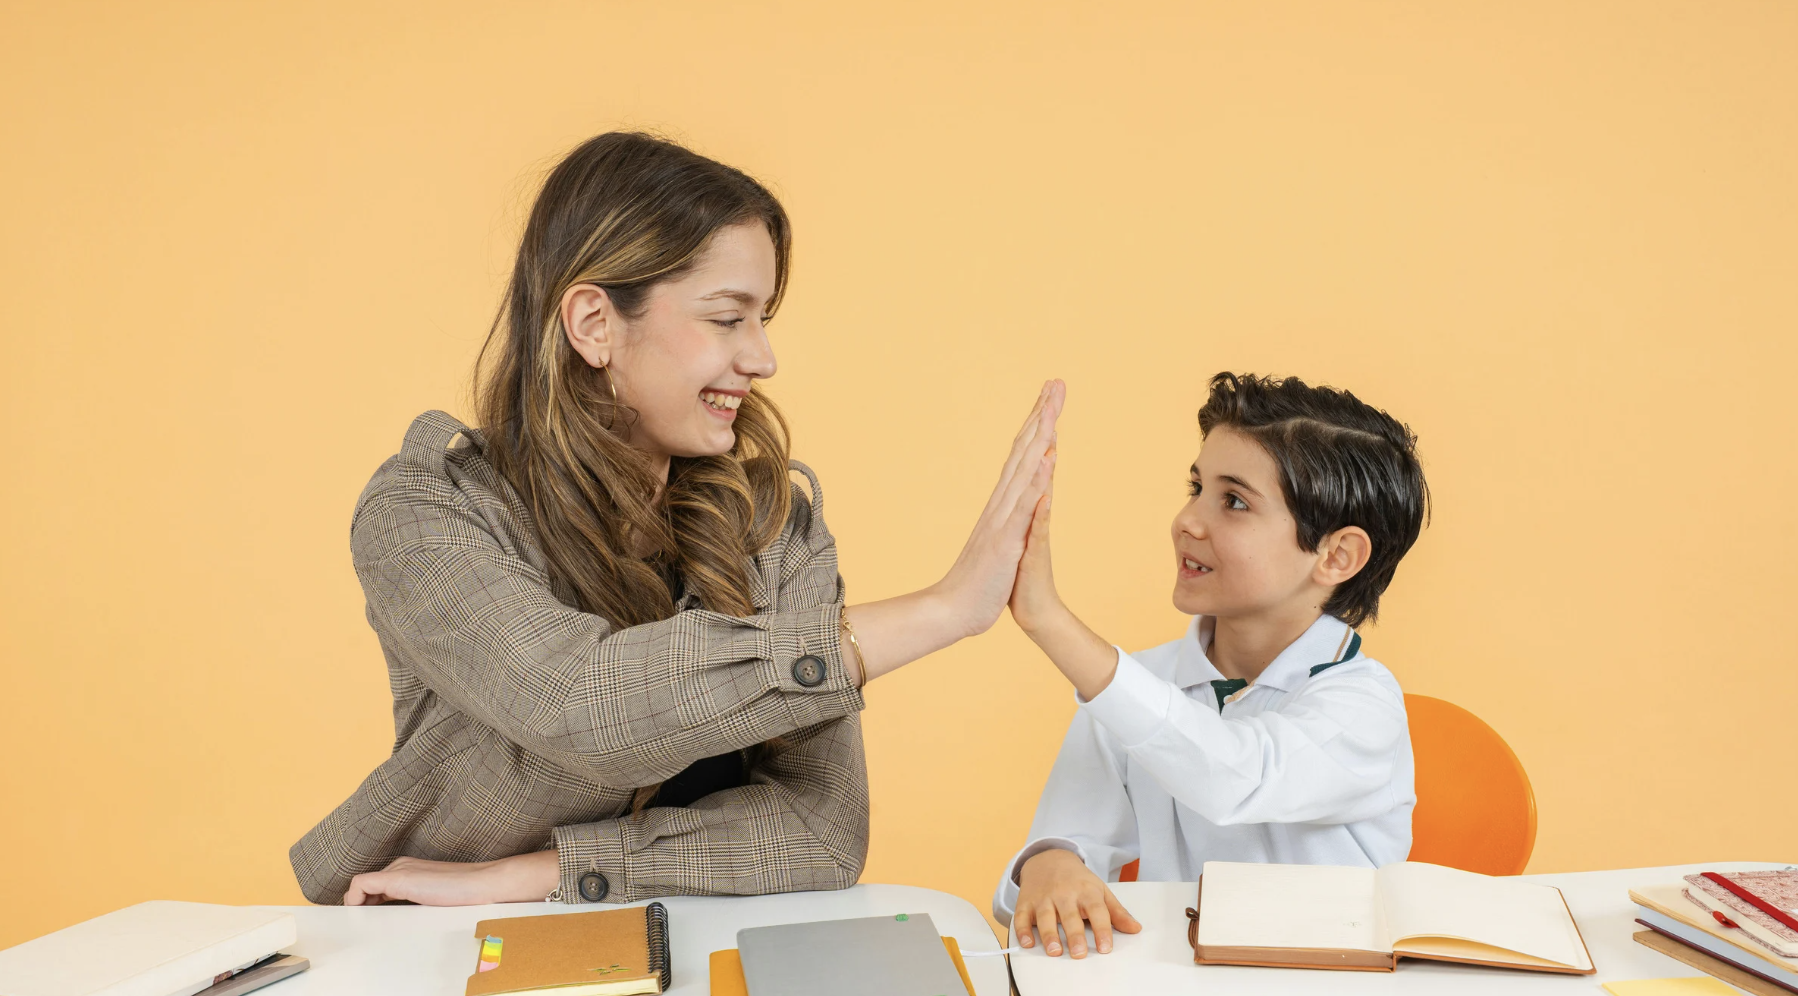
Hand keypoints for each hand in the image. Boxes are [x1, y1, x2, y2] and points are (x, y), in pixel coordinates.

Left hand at [342, 850, 559, 905]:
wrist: (482, 884)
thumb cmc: (465, 894)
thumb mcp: (432, 898)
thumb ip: (415, 901)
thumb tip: (400, 917)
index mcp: (409, 868)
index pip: (376, 885)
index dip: (366, 902)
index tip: (366, 919)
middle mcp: (401, 864)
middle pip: (366, 885)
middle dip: (359, 905)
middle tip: (360, 923)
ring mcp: (399, 869)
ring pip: (361, 885)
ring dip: (357, 904)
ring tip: (359, 921)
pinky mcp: (398, 877)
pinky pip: (361, 885)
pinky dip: (355, 900)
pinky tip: (360, 914)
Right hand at [933, 380, 1063, 637]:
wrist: (952, 611)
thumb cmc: (977, 583)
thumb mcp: (999, 545)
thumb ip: (1006, 522)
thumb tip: (1014, 504)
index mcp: (1001, 505)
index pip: (1021, 456)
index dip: (1036, 425)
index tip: (1048, 397)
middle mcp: (1001, 504)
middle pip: (1024, 450)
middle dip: (1041, 415)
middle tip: (1056, 382)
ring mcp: (1002, 519)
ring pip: (1025, 468)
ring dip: (1040, 436)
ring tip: (1052, 405)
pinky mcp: (1006, 539)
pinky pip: (1025, 505)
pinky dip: (1036, 480)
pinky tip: (1048, 457)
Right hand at [1014, 848, 1141, 957]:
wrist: (1049, 858)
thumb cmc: (1077, 880)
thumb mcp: (1100, 890)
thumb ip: (1116, 912)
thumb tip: (1135, 929)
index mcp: (1086, 891)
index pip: (1096, 910)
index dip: (1102, 929)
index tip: (1106, 947)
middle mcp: (1064, 894)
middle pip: (1070, 915)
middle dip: (1074, 935)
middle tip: (1079, 953)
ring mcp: (1044, 897)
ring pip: (1045, 916)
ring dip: (1049, 934)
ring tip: (1054, 951)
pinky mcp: (1026, 902)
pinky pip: (1022, 916)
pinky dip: (1022, 930)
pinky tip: (1027, 942)